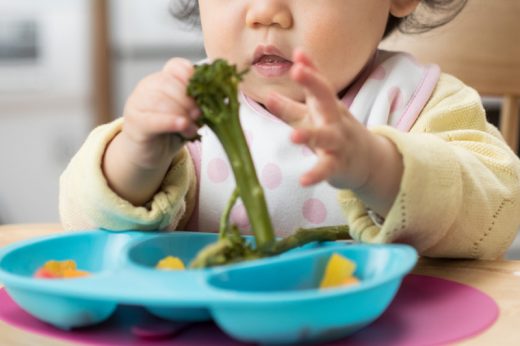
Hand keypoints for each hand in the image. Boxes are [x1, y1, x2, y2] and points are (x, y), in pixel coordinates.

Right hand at [121, 58, 200, 169]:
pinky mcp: (134, 122)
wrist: (149, 154)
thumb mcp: (190, 115)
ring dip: (181, 114)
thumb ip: (202, 104)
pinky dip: (170, 122)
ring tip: (193, 128)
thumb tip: (226, 95)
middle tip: (200, 114)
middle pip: (169, 83)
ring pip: (160, 101)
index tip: (203, 91)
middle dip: (188, 100)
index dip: (191, 76)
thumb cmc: (172, 131)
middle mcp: (147, 87)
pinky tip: (183, 126)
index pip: (176, 67)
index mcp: (163, 79)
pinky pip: (153, 119)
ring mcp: (137, 102)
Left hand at [266, 50, 375, 189]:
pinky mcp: (338, 164)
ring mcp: (338, 142)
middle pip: (326, 98)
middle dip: (313, 83)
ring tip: (293, 137)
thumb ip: (301, 94)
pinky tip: (303, 180)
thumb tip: (284, 71)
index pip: (319, 83)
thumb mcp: (317, 111)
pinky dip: (316, 175)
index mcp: (327, 104)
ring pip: (326, 136)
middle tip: (298, 70)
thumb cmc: (334, 130)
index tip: (297, 55)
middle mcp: (334, 119)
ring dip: (310, 135)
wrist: (367, 160)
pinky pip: (327, 169)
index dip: (309, 70)